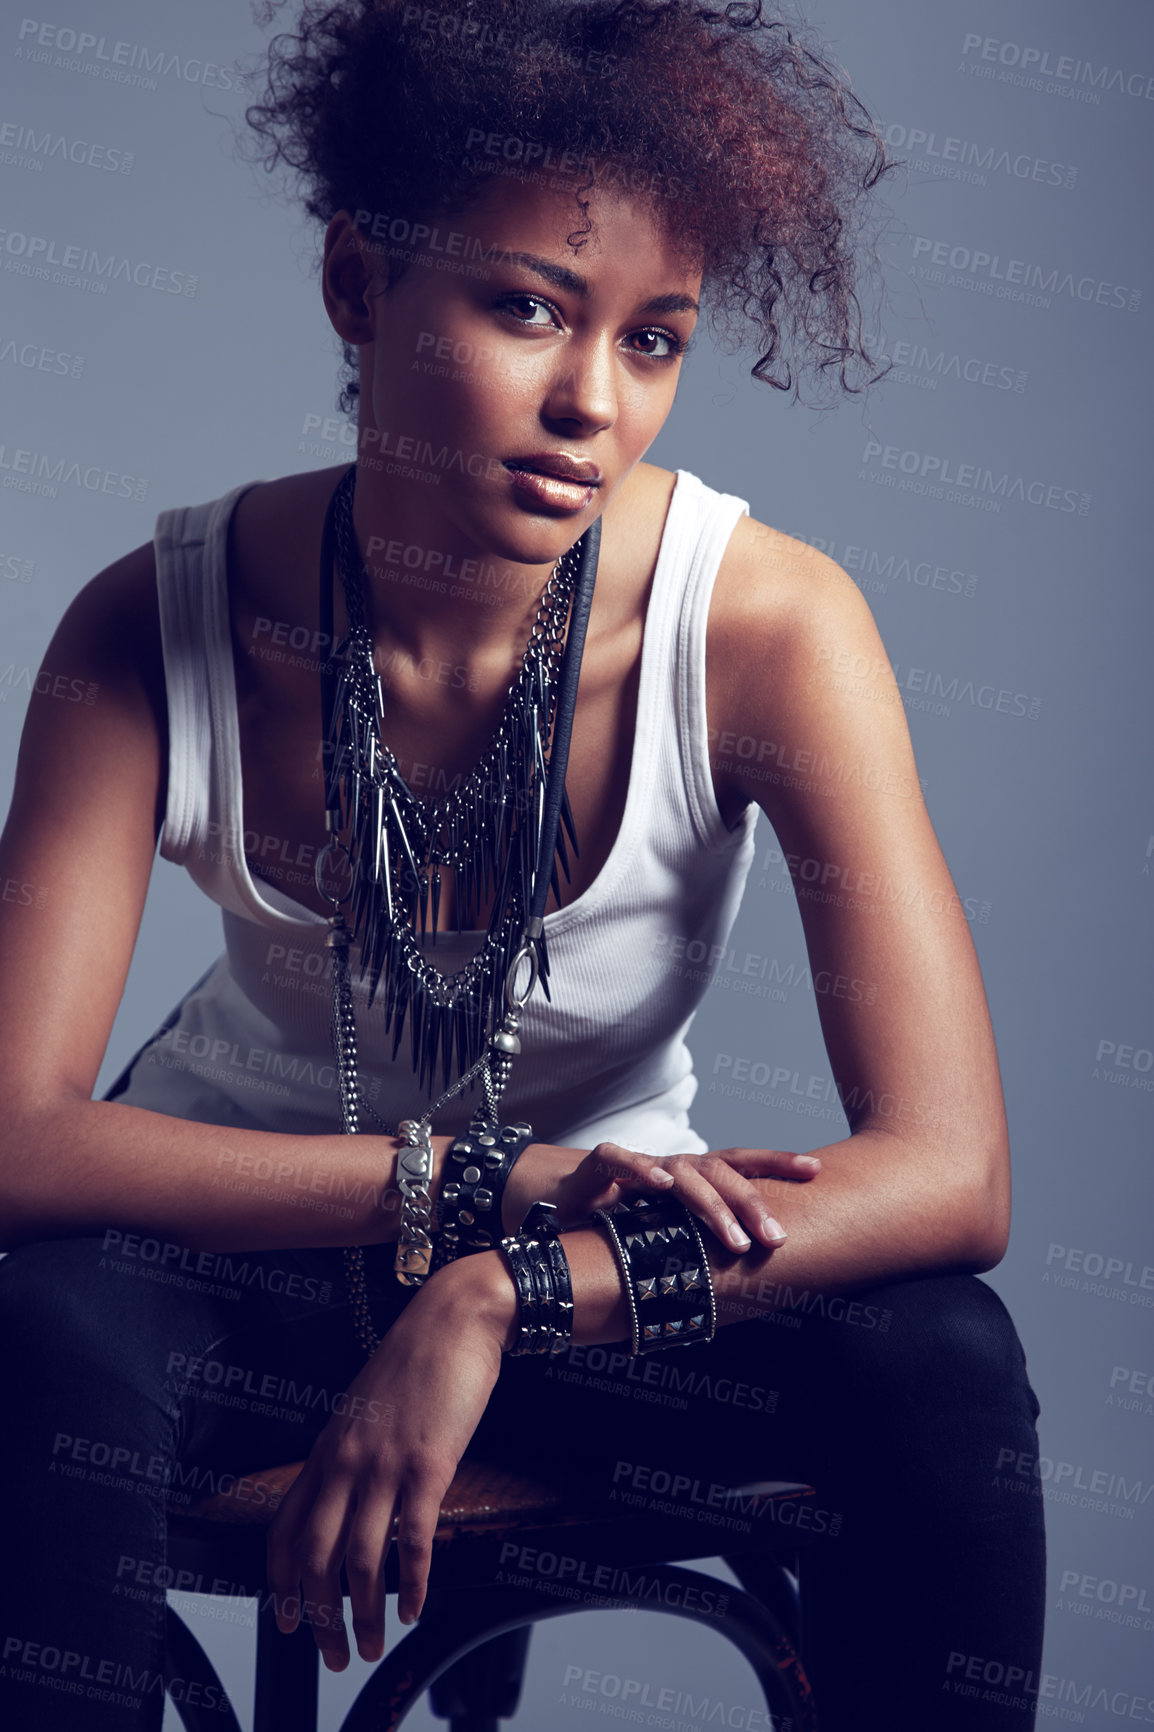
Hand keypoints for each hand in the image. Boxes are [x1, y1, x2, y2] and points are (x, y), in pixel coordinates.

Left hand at [266, 1256, 513, 1668]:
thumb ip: (350, 1452)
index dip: (282, 1584)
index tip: (288, 1622)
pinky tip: (418, 1606)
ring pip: (360, 1559)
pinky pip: (412, 1538)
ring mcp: (384, 1463)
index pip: (285, 1529)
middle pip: (316, 1559)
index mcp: (327, 1448)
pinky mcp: (428, 1464)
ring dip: (365, 1613)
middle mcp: (345, 1461)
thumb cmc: (416, 1360)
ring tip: (377, 1643)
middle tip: (337, 1656)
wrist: (455, 1318)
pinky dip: (414, 1582)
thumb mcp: (364, 1407)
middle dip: (321, 1619)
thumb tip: (347, 1496)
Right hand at [508, 1141, 819, 1250]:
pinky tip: (664, 1186)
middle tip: (777, 1239)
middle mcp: (670, 1167)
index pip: (741, 1165)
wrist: (545, 1202)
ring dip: (711, 1204)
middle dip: (753, 1203)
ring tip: (735, 1237)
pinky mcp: (597, 1167)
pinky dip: (643, 1171)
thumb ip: (696, 1251)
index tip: (817, 1170)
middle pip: (721, 1173)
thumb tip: (748, 1289)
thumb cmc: (612, 1222)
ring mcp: (637, 1166)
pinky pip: (622, 1163)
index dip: (777, 1163)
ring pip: (683, 1173)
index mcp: (691, 1179)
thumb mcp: (661, 1238)